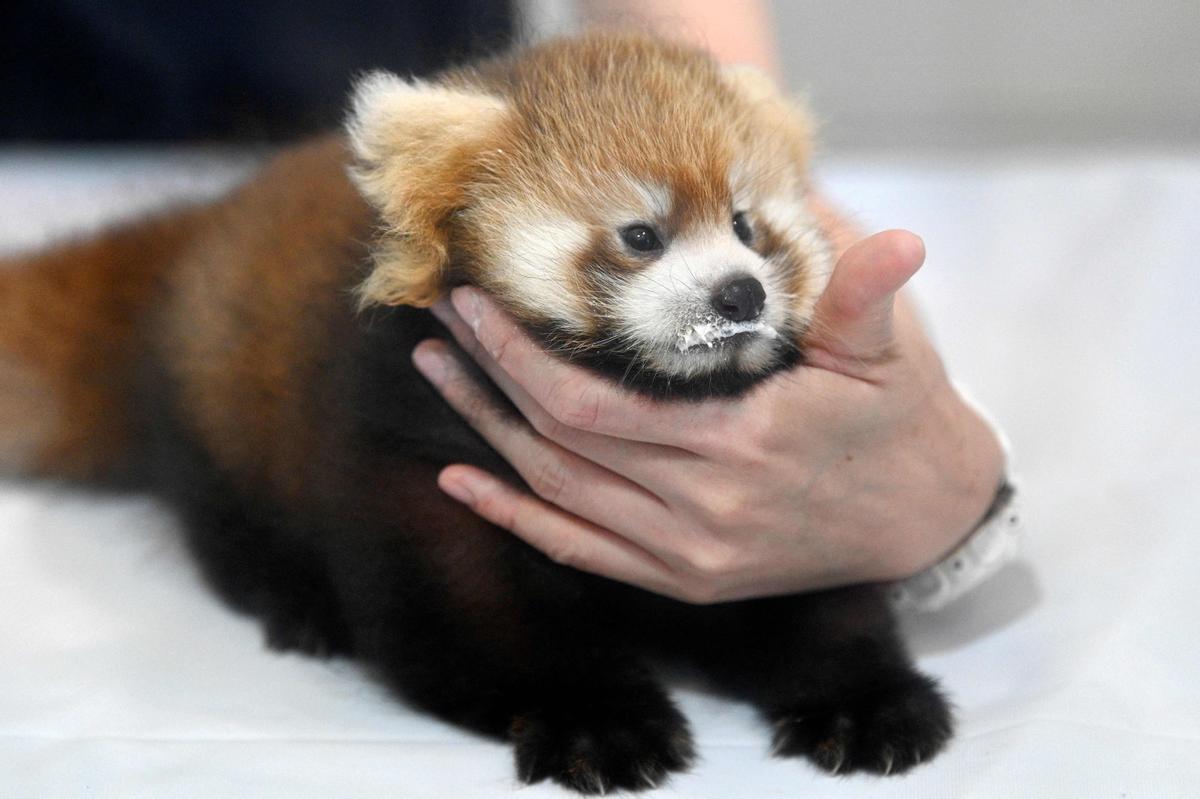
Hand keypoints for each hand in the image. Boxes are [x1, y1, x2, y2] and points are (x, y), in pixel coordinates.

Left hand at [412, 229, 1004, 602]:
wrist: (922, 517)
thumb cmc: (895, 420)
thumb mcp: (886, 352)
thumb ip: (866, 295)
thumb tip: (900, 240)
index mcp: (742, 443)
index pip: (594, 404)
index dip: (520, 356)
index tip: (475, 303)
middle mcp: (704, 510)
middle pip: (560, 443)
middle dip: (489, 379)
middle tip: (442, 324)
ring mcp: (689, 556)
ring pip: (558, 495)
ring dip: (488, 435)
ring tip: (442, 377)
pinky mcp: (684, 582)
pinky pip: (581, 551)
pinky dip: (516, 517)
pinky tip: (466, 481)